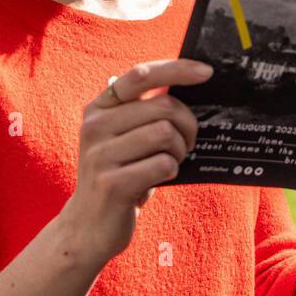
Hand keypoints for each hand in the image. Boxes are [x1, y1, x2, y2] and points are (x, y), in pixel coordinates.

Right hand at [56, 58, 212, 269]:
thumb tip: (192, 81)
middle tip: (188, 142)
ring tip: (170, 161)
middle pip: (164, 107)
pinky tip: (158, 179)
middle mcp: (95, 126)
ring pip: (166, 134)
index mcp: (99, 107)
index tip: (206, 72)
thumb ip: (146, 110)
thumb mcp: (123, 136)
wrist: (88, 225)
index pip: (140, 75)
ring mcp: (100, 155)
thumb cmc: (120, 173)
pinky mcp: (111, 184)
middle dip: (188, 125)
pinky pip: (163, 164)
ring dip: (180, 150)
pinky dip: (171, 171)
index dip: (176, 69)